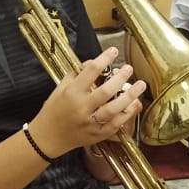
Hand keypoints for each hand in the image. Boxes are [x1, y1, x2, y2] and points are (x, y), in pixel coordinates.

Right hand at [29, 47, 146, 157]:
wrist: (48, 137)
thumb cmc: (53, 110)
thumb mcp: (60, 88)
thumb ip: (76, 74)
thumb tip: (93, 62)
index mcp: (71, 93)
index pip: (90, 72)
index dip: (104, 59)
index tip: (113, 51)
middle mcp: (81, 108)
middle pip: (106, 91)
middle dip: (120, 78)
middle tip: (129, 68)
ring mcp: (90, 123)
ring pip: (114, 109)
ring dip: (129, 96)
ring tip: (140, 85)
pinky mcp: (97, 135)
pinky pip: (115, 125)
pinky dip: (127, 115)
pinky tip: (134, 105)